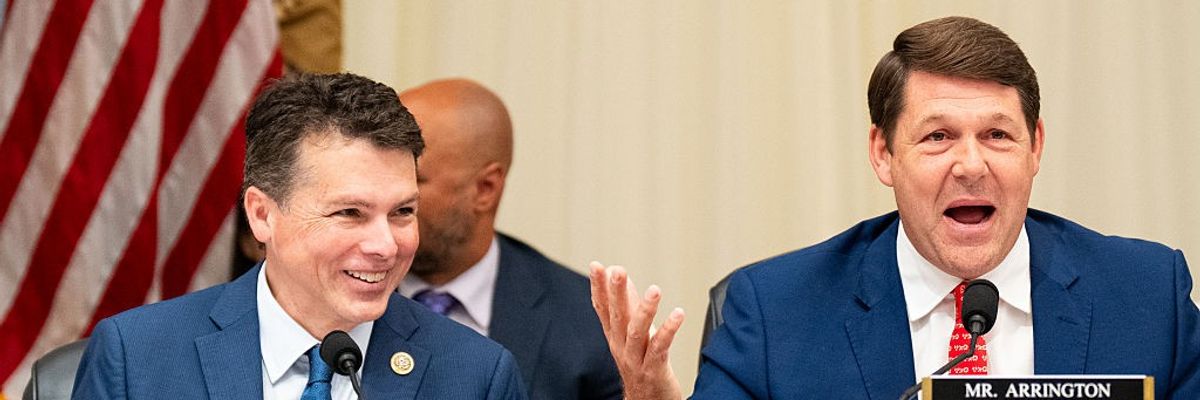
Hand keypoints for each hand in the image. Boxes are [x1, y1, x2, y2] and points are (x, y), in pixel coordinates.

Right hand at [589, 262, 684, 399]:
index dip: (598, 287)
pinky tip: (677, 314)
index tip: (596, 266)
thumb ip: (629, 309)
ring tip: (654, 290)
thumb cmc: (642, 367)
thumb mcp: (632, 335)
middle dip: (616, 293)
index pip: (602, 309)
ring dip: (644, 310)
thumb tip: (625, 282)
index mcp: (615, 337)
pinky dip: (668, 330)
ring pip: (637, 332)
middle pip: (617, 317)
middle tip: (617, 271)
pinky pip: (660, 348)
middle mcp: (622, 347)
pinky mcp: (654, 370)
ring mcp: (636, 360)